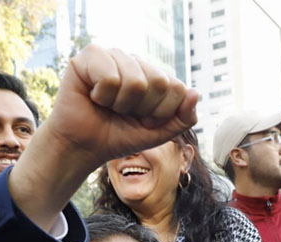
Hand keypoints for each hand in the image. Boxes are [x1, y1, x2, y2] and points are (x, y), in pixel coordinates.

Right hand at [48, 45, 197, 165]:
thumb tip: (195, 92)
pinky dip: (103, 96)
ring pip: (135, 80)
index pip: (177, 88)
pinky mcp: (91, 56)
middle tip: (124, 113)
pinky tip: (94, 96)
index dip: (161, 113)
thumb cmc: (120, 136)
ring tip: (108, 105)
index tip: (144, 120)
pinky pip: (110, 77)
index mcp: (155, 76)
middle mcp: (137, 62)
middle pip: (159, 82)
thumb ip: (184, 118)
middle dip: (143, 109)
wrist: (85, 146)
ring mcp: (115, 55)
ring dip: (121, 104)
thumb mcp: (159, 133)